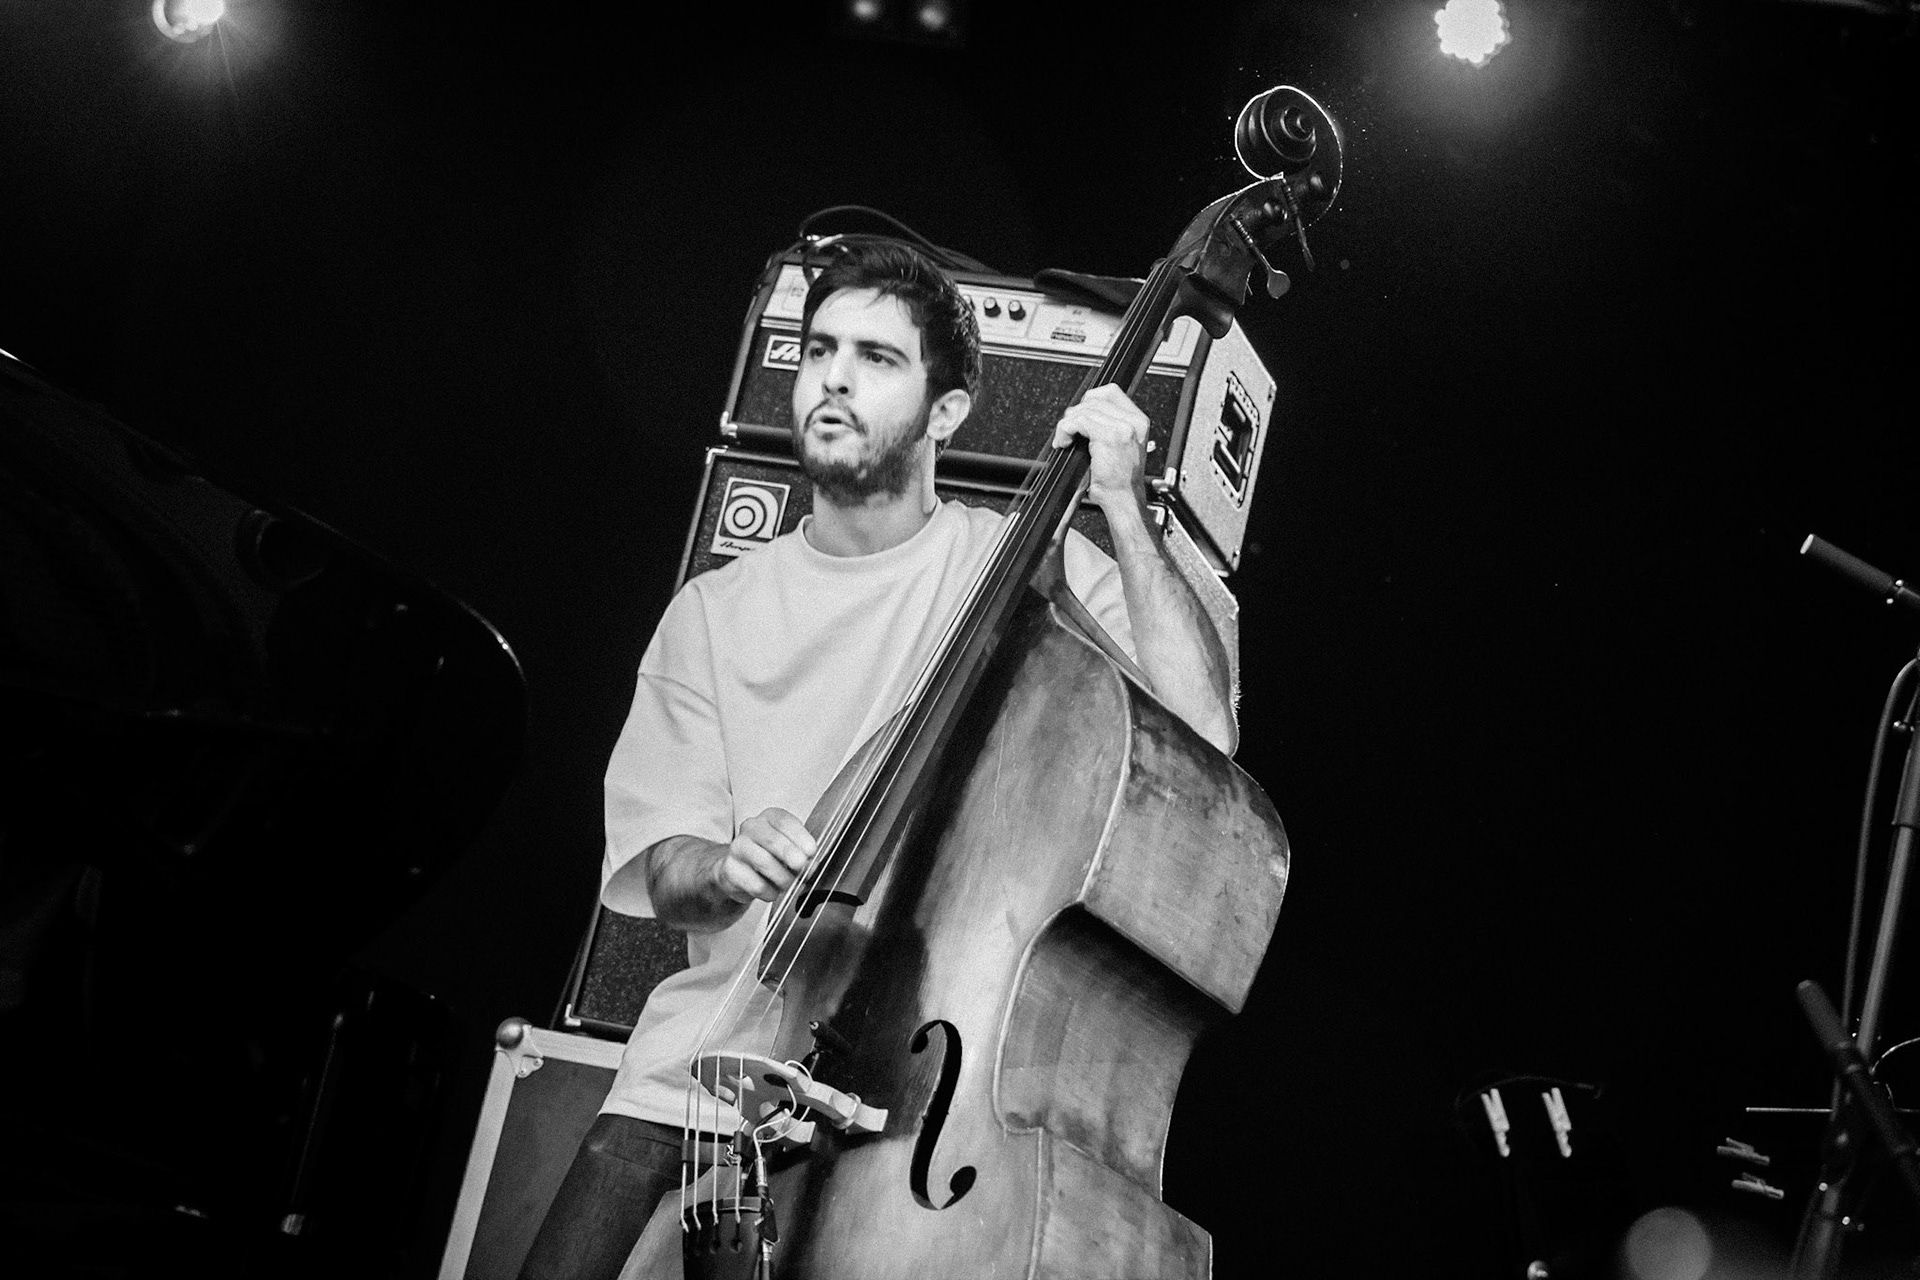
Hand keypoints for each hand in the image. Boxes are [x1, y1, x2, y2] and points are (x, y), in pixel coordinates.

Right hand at [714, 807, 816, 903]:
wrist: (740, 871)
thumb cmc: (771, 856)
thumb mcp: (791, 849)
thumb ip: (803, 854)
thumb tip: (812, 865)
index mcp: (769, 817)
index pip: (784, 821)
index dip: (800, 837)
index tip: (811, 852)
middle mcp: (751, 827)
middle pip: (772, 840)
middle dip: (791, 856)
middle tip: (802, 867)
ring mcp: (738, 847)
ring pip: (764, 862)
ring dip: (782, 878)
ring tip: (788, 884)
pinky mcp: (730, 869)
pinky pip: (756, 884)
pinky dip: (770, 892)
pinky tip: (772, 892)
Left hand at [1051, 383, 1150, 512]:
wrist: (1124, 499)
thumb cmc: (1119, 481)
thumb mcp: (1119, 446)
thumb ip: (1108, 425)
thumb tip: (1083, 412)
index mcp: (1138, 421)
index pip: (1111, 392)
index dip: (1090, 399)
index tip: (1079, 413)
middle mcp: (1133, 422)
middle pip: (1095, 399)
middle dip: (1075, 413)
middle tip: (1068, 431)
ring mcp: (1122, 428)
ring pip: (1085, 409)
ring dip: (1067, 424)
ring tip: (1065, 440)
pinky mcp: (1109, 436)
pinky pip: (1079, 421)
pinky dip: (1065, 430)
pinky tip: (1064, 443)